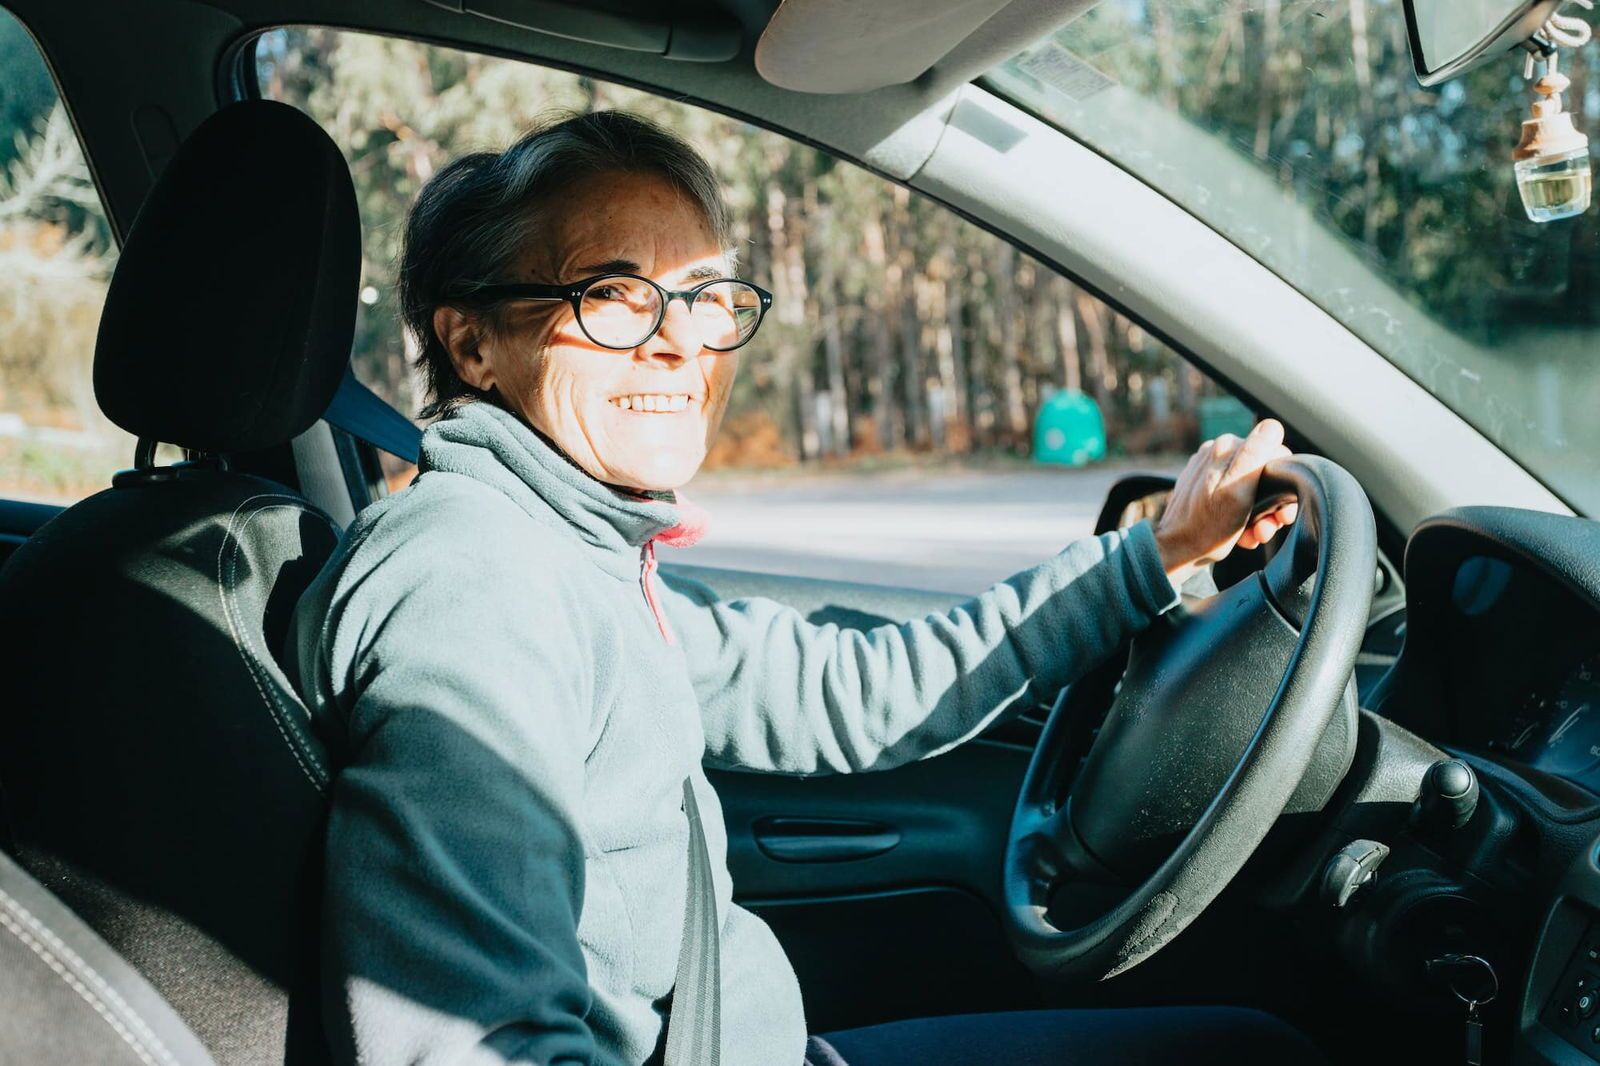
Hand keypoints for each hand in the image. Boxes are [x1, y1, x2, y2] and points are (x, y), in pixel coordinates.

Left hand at [1154, 419, 1298, 587]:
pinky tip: (1243, 534)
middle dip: (1272, 504)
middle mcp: (1217, 454)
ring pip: (1253, 488)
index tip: (1280, 511)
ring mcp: (1211, 470)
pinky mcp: (1206, 488)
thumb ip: (1255, 455)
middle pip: (1264, 473)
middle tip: (1267, 528)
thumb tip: (1273, 426)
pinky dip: (1245, 517)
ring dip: (1261, 515)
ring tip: (1255, 534)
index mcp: (1226, 447)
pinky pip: (1237, 497)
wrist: (1176, 551)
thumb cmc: (1207, 527)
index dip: (1283, 482)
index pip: (1274, 453)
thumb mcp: (1237, 492)